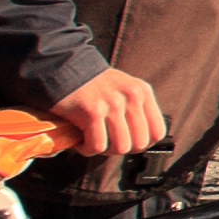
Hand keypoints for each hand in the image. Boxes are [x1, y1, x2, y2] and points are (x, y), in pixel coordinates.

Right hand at [47, 65, 171, 157]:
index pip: (157, 131)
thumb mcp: (123, 90)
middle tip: (105, 141)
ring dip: (104, 149)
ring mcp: (113, 103)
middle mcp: (131, 96)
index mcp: (142, 91)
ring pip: (120, 147)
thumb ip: (136, 110)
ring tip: (92, 139)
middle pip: (139, 143)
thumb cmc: (91, 86)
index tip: (126, 142)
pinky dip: (87, 148)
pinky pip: (97, 146)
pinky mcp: (92, 111)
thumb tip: (143, 142)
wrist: (61, 68)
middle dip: (121, 148)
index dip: (142, 143)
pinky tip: (80, 139)